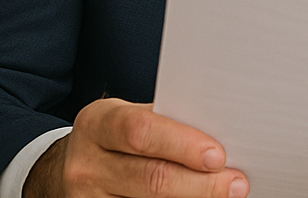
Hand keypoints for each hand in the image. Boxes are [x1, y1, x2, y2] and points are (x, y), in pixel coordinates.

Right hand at [23, 98, 248, 197]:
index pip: (142, 133)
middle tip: (236, 184)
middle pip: (151, 178)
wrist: (71, 168)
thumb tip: (224, 138)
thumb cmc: (118, 139)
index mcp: (98, 123)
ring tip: (226, 195)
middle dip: (201, 184)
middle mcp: (86, 164)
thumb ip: (168, 125)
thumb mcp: (130, 119)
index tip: (219, 156)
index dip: (183, 145)